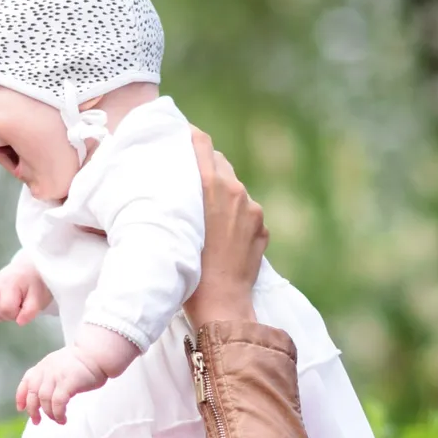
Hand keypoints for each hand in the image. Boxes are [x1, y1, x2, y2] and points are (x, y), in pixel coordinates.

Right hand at [0, 260, 50, 324]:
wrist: (25, 273)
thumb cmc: (33, 287)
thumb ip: (31, 311)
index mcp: (9, 283)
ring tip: (8, 307)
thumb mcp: (39, 298)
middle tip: (17, 306)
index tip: (23, 307)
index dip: (16, 313)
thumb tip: (19, 323)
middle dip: (8, 315)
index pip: (6, 308)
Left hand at [17, 346, 105, 424]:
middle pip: (33, 393)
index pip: (26, 381)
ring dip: (49, 413)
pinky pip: (58, 403)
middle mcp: (46, 370)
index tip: (21, 408)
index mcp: (43, 365)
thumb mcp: (59, 365)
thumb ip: (49, 376)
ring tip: (57, 420)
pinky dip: (58, 413)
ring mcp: (56, 375)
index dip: (21, 396)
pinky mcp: (68, 382)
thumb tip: (42, 397)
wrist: (96, 355)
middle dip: (33, 410)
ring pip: (44, 400)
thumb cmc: (82, 363)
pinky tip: (62, 418)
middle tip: (37, 421)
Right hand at [184, 127, 266, 326]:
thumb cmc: (189, 272)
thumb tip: (176, 184)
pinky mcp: (262, 229)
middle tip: (187, 176)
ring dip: (221, 194)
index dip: (191, 136)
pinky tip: (222, 236)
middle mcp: (237, 192)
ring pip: (235, 190)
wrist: (223, 305)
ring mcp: (253, 211)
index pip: (202, 145)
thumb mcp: (175, 227)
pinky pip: (246, 213)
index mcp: (213, 186)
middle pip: (220, 164)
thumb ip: (181, 198)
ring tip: (205, 213)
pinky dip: (235, 218)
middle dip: (206, 166)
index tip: (181, 133)